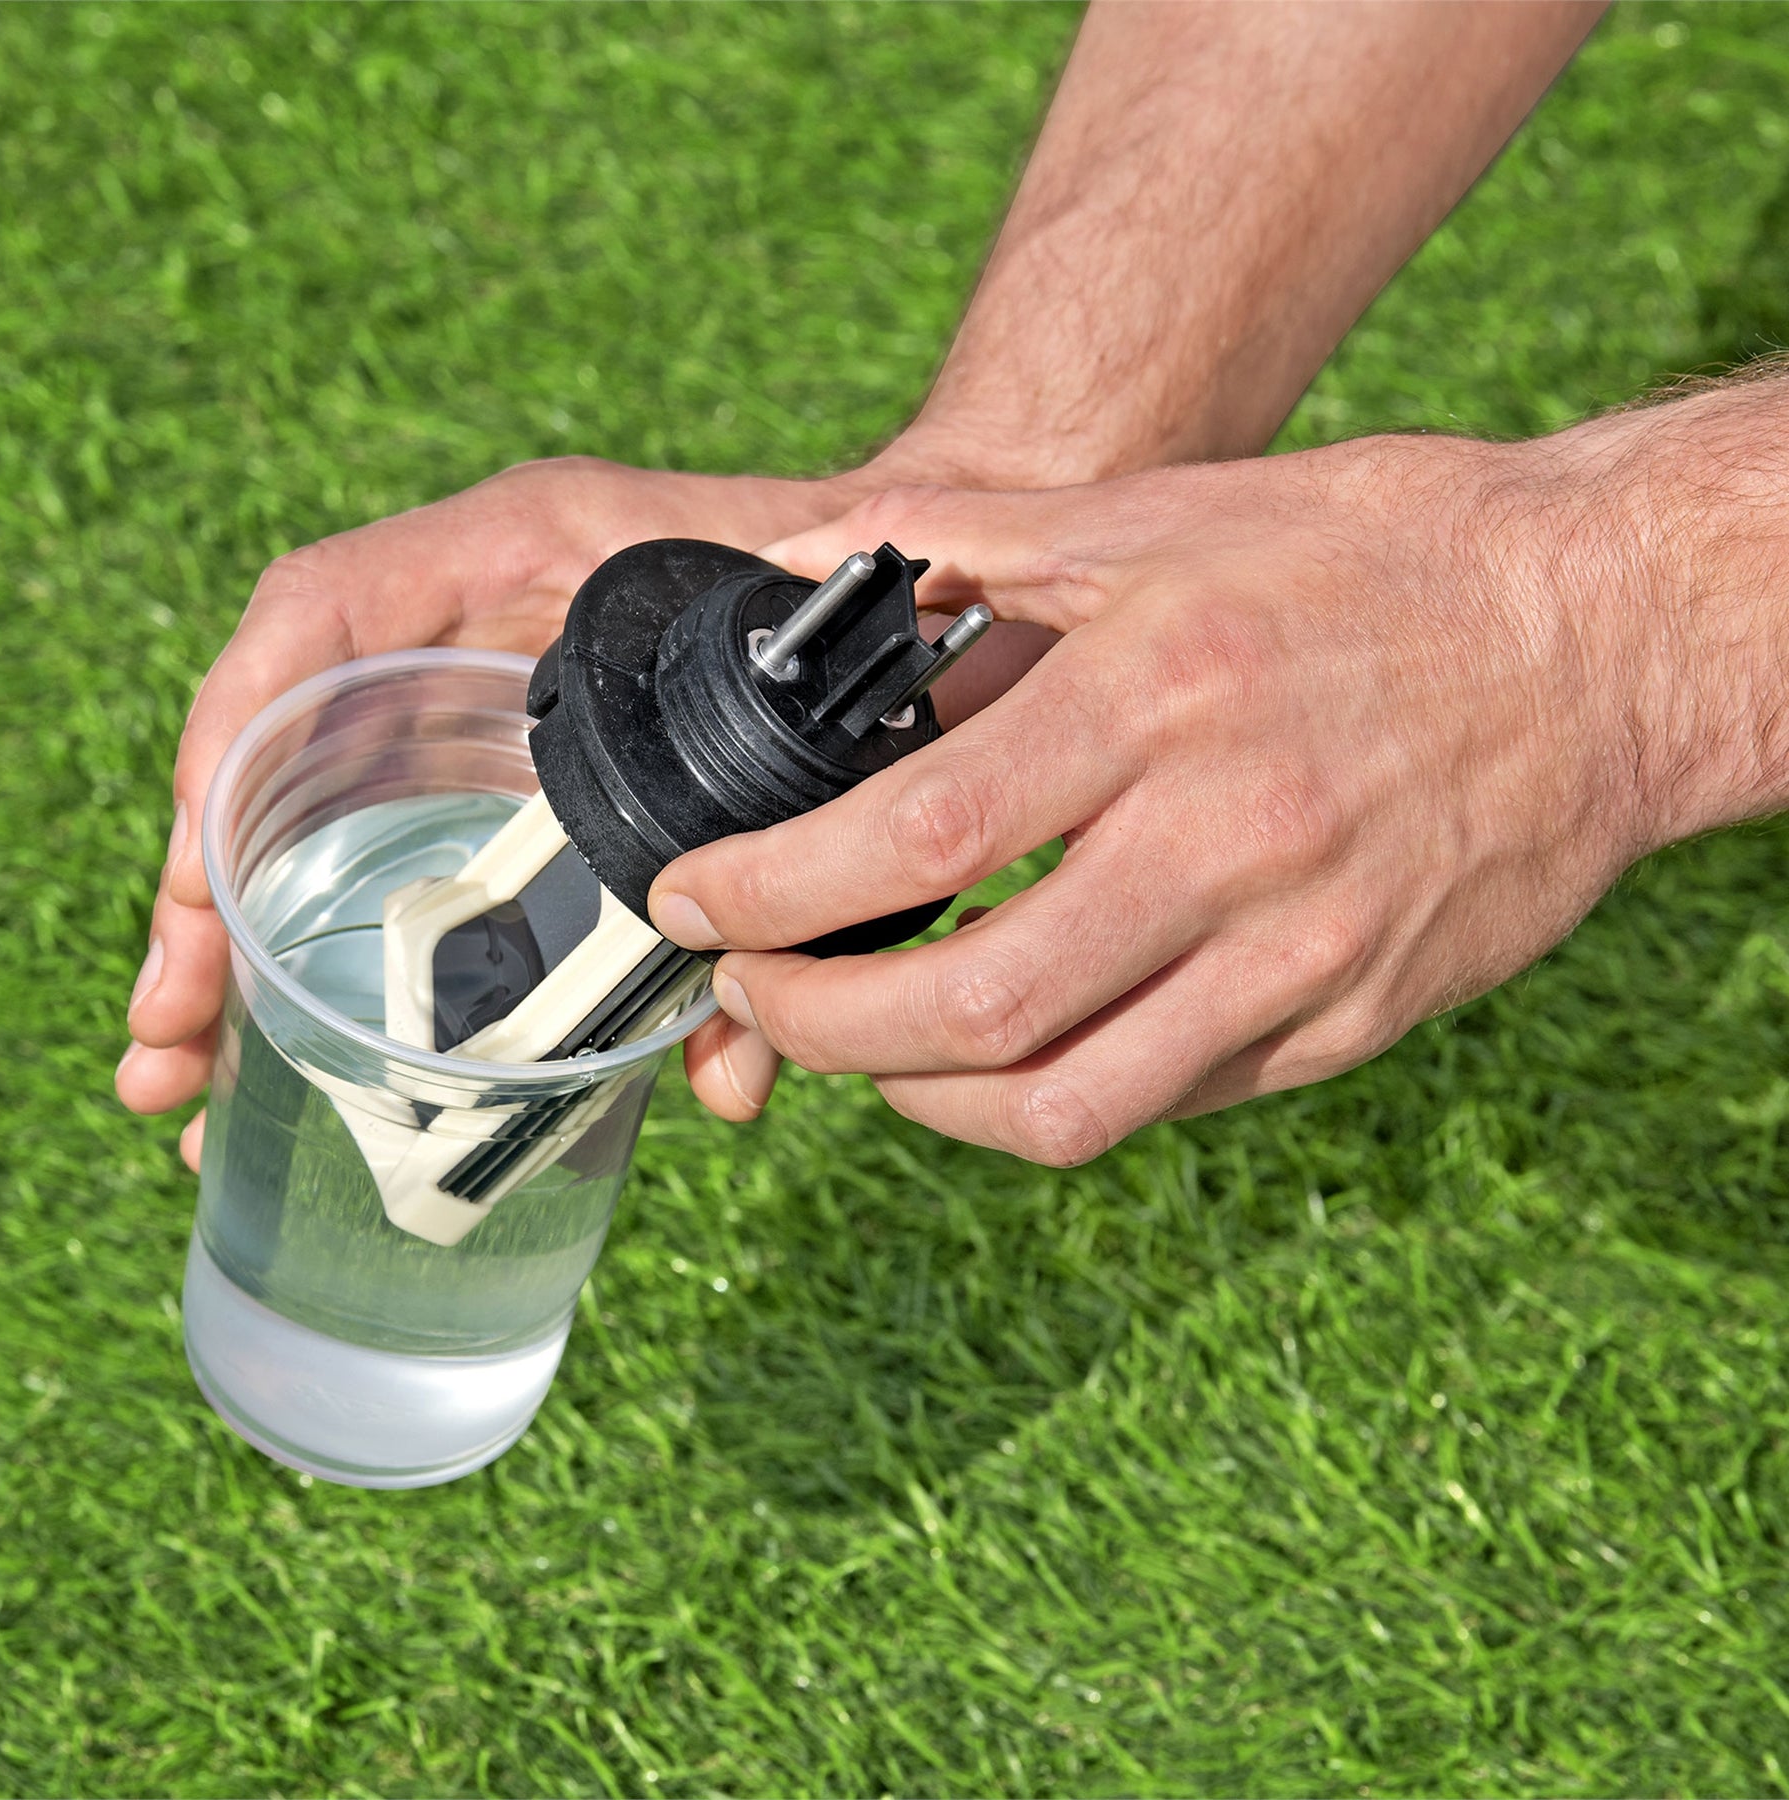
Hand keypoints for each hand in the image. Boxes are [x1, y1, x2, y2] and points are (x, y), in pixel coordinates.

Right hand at [117, 455, 889, 1162]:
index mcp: (523, 550)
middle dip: (207, 898)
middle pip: (283, 741)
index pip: (323, 608)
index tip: (201, 890)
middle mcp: (469, 611)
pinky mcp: (502, 744)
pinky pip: (384, 821)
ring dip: (239, 934)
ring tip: (184, 1080)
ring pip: (314, 798)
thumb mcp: (797, 685)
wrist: (890, 562)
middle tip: (165, 1053)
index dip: (236, 739)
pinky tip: (290, 1028)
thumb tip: (727, 1085)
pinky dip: (331, 922)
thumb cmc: (837, 596)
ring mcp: (472, 681)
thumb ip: (778, 842)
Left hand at [649, 432, 1663, 1162]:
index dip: (776, 894)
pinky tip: (1001, 1049)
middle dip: (816, 1026)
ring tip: (862, 1045)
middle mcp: (1227, 840)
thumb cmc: (1383, 558)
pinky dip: (1044, 1098)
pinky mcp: (1346, 1022)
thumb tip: (817, 558)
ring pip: (1061, 1103)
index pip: (918, 834)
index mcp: (1161, 698)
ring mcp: (1297, 953)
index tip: (700, 907)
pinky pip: (1162, 1103)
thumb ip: (975, 542)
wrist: (1601, 639)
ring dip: (918, 1097)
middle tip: (753, 996)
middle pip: (970, 1006)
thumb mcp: (1172, 513)